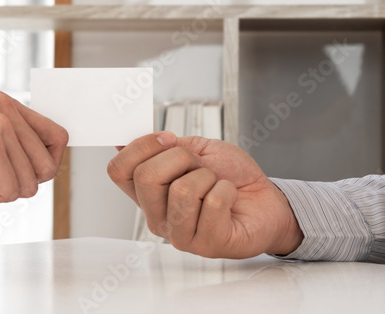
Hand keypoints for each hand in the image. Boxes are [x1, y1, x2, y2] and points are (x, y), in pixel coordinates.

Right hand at [0, 91, 67, 219]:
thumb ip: (16, 141)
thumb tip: (54, 157)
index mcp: (3, 101)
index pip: (58, 135)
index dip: (44, 164)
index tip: (20, 171)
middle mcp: (2, 106)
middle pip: (49, 164)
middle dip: (21, 182)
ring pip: (33, 181)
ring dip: (4, 190)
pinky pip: (13, 191)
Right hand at [107, 132, 303, 258]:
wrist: (266, 199)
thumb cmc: (232, 177)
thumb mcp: (197, 150)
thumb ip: (165, 146)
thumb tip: (127, 139)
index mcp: (149, 193)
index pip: (118, 170)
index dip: (140, 146)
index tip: (166, 139)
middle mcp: (158, 217)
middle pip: (145, 177)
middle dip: (181, 158)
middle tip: (198, 165)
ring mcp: (180, 235)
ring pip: (181, 190)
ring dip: (208, 177)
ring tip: (216, 184)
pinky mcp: (207, 244)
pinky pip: (213, 203)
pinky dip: (227, 190)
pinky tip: (229, 199)